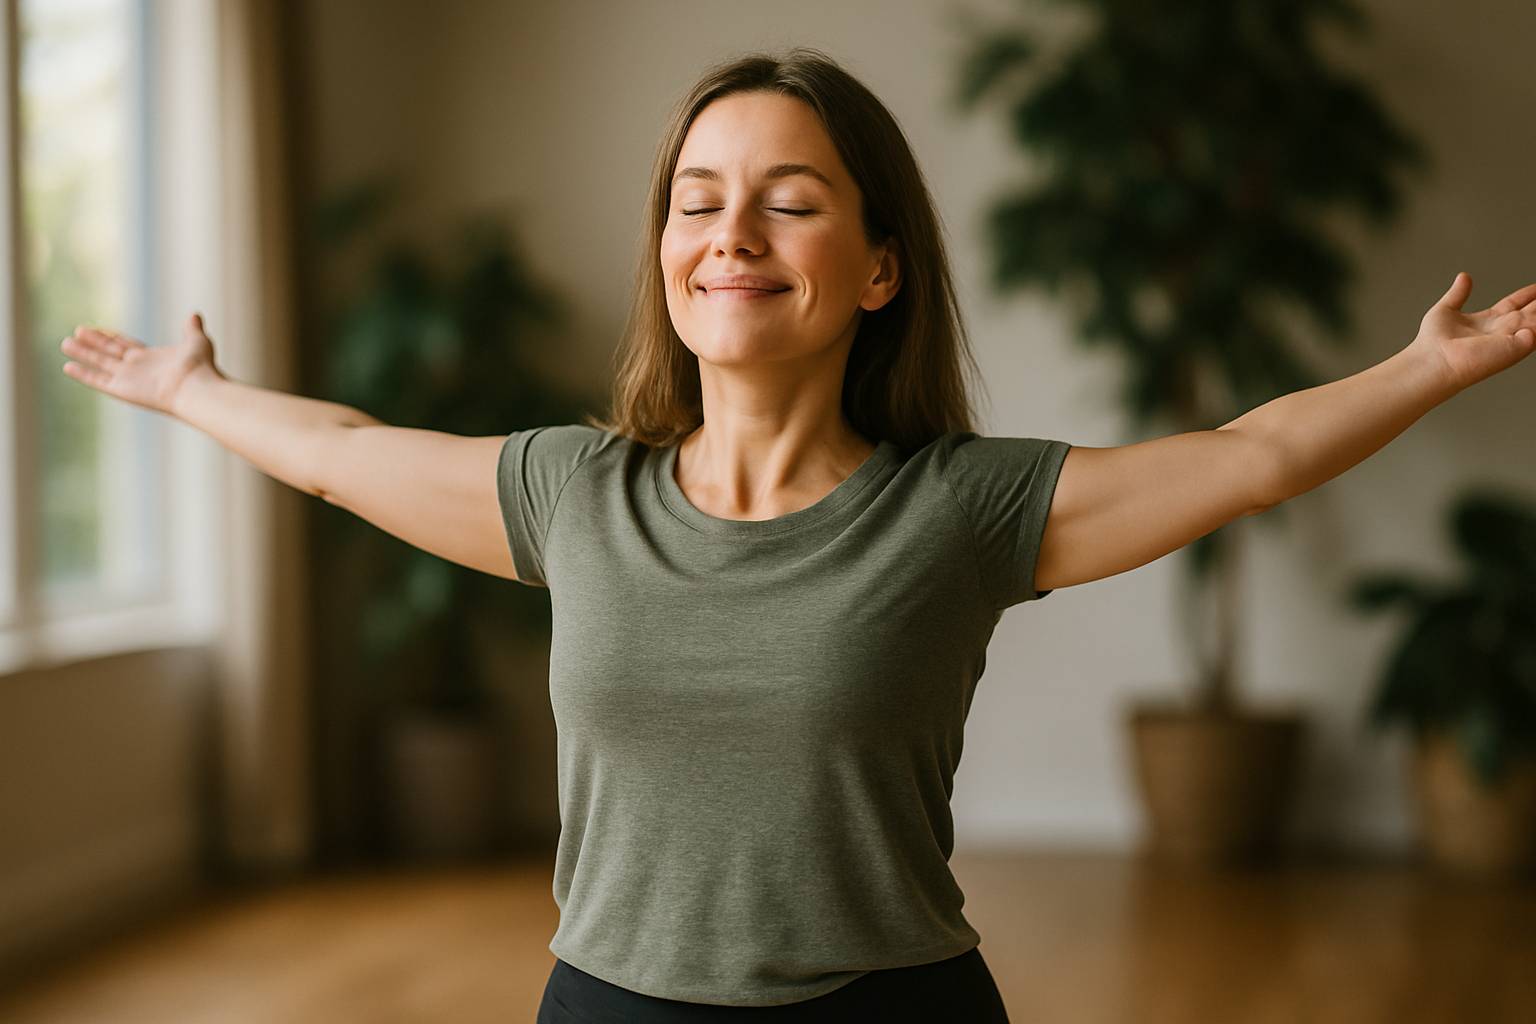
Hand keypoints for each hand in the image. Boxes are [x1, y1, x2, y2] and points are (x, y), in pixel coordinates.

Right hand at [60, 312, 222, 416]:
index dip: (114, 337)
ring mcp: (129, 379)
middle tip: (77, 331)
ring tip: (66, 343)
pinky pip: (98, 380)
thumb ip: (192, 328)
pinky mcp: (122, 389)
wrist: (197, 388)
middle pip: (110, 352)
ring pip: (100, 363)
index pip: (127, 345)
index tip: (100, 329)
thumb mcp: (197, 341)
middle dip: (94, 342)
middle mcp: (138, 368)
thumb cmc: (200, 367)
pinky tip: (67, 366)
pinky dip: (83, 374)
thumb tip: (195, 315)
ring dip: (83, 353)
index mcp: (152, 358)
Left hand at [1408, 272, 1535, 392]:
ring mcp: (1511, 338)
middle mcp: (1502, 330)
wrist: (1433, 360)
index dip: (1528, 294)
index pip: (1515, 303)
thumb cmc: (1433, 343)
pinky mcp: (1517, 346)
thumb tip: (1464, 277)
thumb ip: (1458, 294)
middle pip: (1531, 312)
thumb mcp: (1446, 310)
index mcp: (1488, 320)